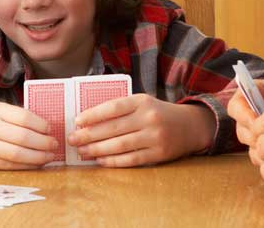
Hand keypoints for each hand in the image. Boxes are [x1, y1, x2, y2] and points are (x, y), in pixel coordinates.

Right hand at [0, 104, 58, 169]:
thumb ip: (17, 116)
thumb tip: (45, 127)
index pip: (23, 117)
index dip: (41, 124)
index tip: (50, 128)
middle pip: (22, 137)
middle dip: (43, 143)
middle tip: (54, 144)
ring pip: (17, 154)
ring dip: (38, 157)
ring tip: (50, 156)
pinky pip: (10, 166)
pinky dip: (26, 165)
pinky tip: (37, 163)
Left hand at [68, 94, 214, 166]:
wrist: (190, 126)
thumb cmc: (157, 113)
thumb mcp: (142, 103)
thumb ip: (120, 109)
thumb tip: (88, 121)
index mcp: (142, 101)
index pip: (113, 107)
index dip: (93, 114)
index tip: (77, 121)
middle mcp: (149, 118)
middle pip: (113, 128)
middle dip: (89, 135)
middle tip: (72, 140)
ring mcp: (155, 137)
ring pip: (120, 145)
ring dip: (98, 150)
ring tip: (83, 152)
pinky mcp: (159, 154)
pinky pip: (132, 159)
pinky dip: (114, 161)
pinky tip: (100, 160)